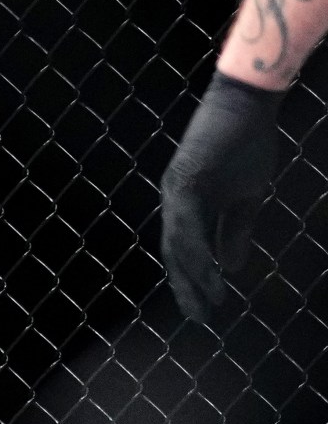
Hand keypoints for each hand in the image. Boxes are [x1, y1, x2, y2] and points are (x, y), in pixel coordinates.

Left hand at [161, 72, 286, 322]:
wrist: (249, 106)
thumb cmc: (246, 146)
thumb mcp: (244, 198)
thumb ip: (233, 231)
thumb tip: (232, 267)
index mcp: (188, 207)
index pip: (184, 252)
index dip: (192, 280)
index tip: (204, 309)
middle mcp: (175, 202)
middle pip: (175, 253)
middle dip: (186, 286)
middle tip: (198, 317)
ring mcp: (176, 191)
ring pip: (178, 243)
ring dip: (192, 274)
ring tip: (206, 300)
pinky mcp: (184, 180)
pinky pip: (186, 222)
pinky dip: (196, 248)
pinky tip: (206, 269)